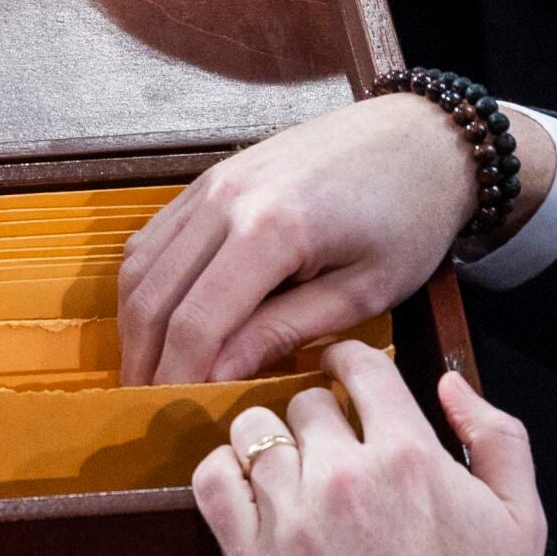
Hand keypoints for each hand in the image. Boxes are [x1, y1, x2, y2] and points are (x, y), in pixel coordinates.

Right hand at [113, 93, 479, 385]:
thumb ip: (284, 331)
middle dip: (144, 361)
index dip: (177, 378)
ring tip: (147, 372)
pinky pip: (153, 238)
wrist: (420, 137)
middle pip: (154, 296)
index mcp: (272, 229)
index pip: (196, 323)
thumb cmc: (409, 218)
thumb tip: (217, 376)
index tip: (176, 418)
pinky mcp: (209, 178)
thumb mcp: (363, 291)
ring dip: (136, 326)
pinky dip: (146, 286)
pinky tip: (159, 321)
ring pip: (140, 266)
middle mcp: (225, 200)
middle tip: (149, 408)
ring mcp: (211, 183)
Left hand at [184, 341, 543, 555]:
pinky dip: (222, 471)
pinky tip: (246, 486)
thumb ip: (497, 435)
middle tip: (331, 447)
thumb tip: (447, 383)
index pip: (358, 366)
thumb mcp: (523, 518)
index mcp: (410, 456)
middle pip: (305, 401)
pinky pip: (211, 482)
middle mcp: (344, 476)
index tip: (343, 374)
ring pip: (253, 432)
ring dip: (271, 441)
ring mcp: (291, 520)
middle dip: (320, 415)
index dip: (349, 361)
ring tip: (289, 468)